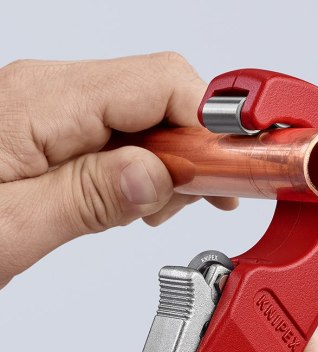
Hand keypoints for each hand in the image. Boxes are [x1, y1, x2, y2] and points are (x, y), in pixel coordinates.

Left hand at [0, 52, 236, 288]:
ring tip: (157, 207)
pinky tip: (136, 197)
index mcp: (43, 103)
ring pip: (148, 114)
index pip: (162, 84)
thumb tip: (158, 176)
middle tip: (200, 198)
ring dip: (171, 161)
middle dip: (194, 147)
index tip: (226, 174)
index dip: (207, 126)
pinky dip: (145, 165)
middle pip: (161, 94)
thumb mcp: (14, 229)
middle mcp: (53, 93)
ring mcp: (56, 108)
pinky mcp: (58, 129)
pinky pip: (123, 132)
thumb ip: (92, 197)